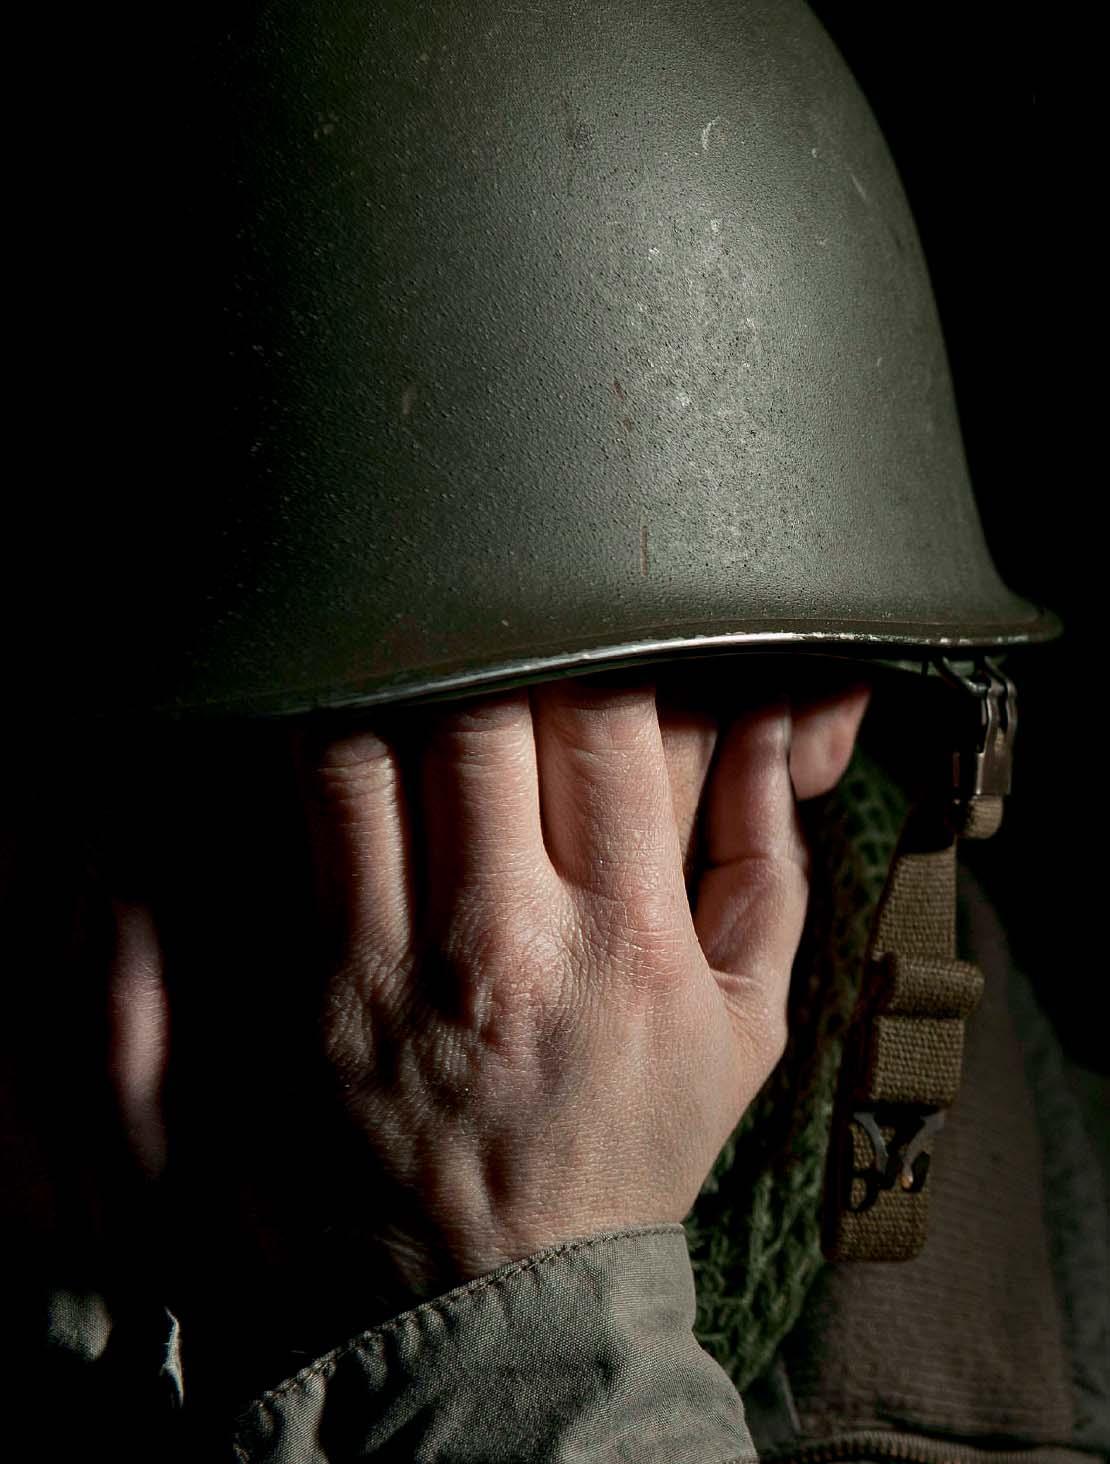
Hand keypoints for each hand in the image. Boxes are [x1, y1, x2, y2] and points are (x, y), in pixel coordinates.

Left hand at [270, 672, 868, 1298]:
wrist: (504, 1293)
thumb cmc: (632, 1143)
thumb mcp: (749, 1024)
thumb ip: (767, 861)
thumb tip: (768, 728)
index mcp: (629, 934)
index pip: (607, 724)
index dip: (593, 649)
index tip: (580, 631)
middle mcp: (509, 937)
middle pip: (476, 714)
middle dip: (482, 653)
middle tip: (479, 638)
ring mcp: (396, 965)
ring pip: (366, 750)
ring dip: (382, 688)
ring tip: (401, 670)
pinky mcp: (313, 991)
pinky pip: (293, 830)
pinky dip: (308, 757)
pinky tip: (329, 730)